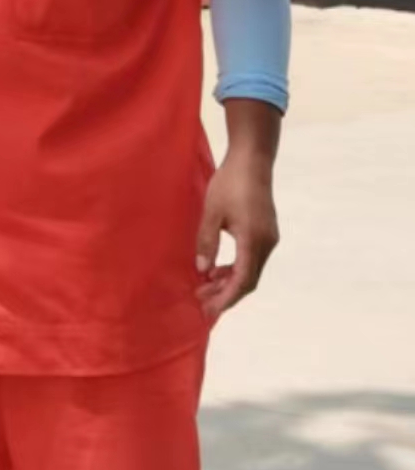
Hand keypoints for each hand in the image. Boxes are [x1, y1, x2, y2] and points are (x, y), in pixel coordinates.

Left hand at [195, 149, 279, 322]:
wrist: (252, 159)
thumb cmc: (230, 182)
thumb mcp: (211, 213)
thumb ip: (206, 243)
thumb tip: (202, 271)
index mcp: (253, 240)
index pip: (243, 281)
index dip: (226, 299)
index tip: (209, 310)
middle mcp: (266, 243)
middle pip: (249, 280)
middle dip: (225, 294)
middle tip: (200, 300)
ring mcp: (269, 238)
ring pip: (251, 270)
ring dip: (229, 281)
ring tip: (204, 285)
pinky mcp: (266, 232)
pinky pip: (252, 259)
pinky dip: (235, 268)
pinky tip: (216, 268)